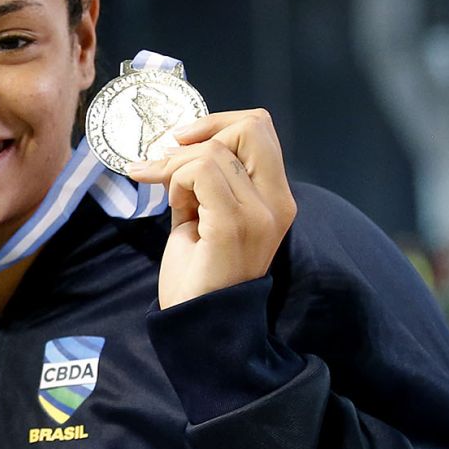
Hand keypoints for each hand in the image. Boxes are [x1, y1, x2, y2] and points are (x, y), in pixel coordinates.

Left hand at [126, 108, 295, 308]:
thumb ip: (204, 179)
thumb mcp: (205, 214)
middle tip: (171, 163)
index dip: (217, 124)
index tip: (181, 143)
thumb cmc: (199, 274)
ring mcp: (259, 214)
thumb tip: (180, 143)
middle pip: (251, 126)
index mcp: (276, 197)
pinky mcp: (234, 224)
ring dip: (179, 167)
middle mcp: (278, 203)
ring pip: (215, 151)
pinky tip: (174, 207)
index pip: (259, 129)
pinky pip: (202, 171)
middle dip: (202, 135)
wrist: (199, 323)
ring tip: (175, 201)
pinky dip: (177, 180)